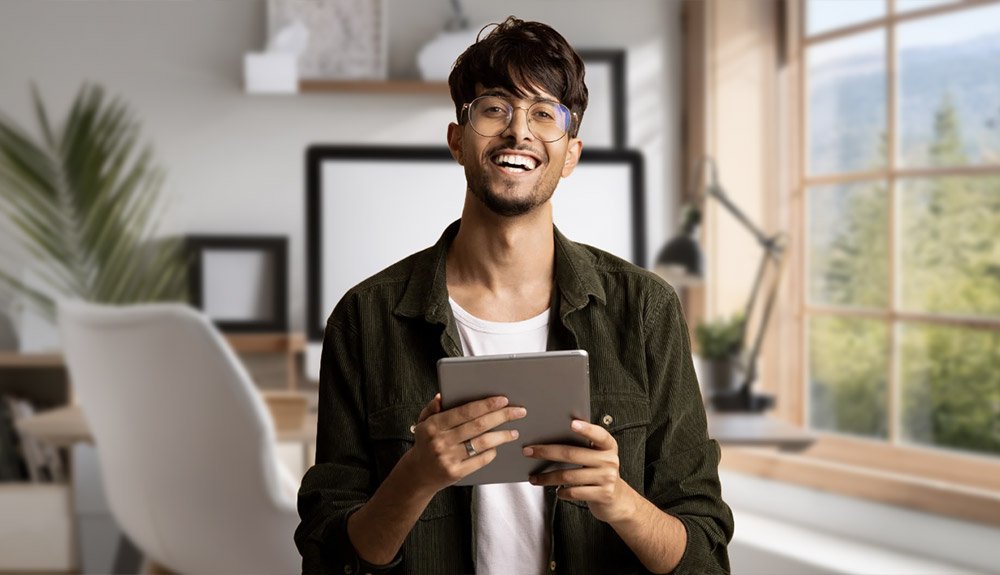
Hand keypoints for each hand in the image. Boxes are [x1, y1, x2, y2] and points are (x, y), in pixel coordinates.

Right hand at [403, 393, 526, 495]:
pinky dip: (491, 452)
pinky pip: (480, 460)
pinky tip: (497, 447)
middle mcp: (440, 441)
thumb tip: (441, 396)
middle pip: (478, 425)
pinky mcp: (455, 473)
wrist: (418, 474)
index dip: (486, 405)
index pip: (464, 411)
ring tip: (514, 432)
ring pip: (482, 443)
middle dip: (502, 416)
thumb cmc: (425, 443)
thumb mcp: (423, 422)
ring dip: (502, 436)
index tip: (503, 400)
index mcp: (433, 425)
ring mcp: (448, 458)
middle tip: (518, 411)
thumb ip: (432, 408)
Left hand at [524, 419, 636, 523]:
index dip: (586, 429)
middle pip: (572, 454)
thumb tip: (551, 436)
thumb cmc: (600, 473)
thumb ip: (584, 447)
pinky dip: (562, 492)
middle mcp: (610, 461)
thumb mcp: (598, 457)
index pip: (599, 435)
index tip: (571, 423)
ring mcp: (607, 478)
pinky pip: (575, 492)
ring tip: (534, 478)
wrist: (618, 500)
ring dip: (547, 477)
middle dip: (547, 452)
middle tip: (528, 451)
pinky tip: (556, 491)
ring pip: (569, 476)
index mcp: (608, 446)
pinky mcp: (602, 494)